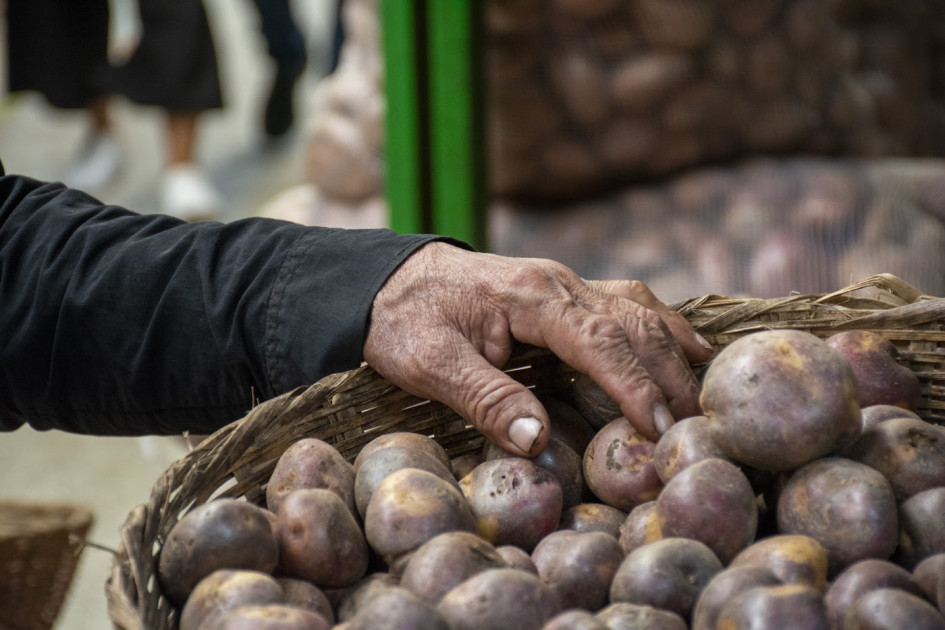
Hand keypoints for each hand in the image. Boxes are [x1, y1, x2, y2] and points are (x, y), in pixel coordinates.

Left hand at [363, 242, 713, 456]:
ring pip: (637, 309)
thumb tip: (540, 443)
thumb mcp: (430, 364)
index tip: (662, 428)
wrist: (385, 279)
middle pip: (633, 324)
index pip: (600, 341)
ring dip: (673, 349)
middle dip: (668, 375)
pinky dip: (660, 327)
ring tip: (705, 388)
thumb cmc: (402, 320)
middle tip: (697, 426)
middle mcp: (558, 283)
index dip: (635, 386)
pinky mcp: (560, 294)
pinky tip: (683, 346)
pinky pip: (624, 305)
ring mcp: (563, 284)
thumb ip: (486, 399)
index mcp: (530, 297)